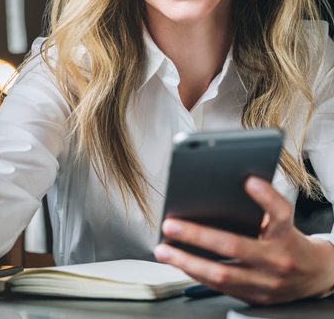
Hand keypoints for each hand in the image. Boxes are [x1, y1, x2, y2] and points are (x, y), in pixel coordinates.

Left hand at [154, 176, 333, 304]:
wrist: (315, 277)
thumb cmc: (289, 241)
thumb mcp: (282, 223)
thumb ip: (260, 211)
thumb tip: (216, 192)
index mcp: (286, 235)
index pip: (280, 214)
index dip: (266, 198)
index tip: (249, 181)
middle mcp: (277, 260)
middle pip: (235, 246)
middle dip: (198, 235)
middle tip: (170, 224)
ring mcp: (265, 282)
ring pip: (221, 274)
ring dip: (187, 261)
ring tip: (163, 249)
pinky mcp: (254, 297)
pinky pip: (218, 287)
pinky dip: (195, 272)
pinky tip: (177, 261)